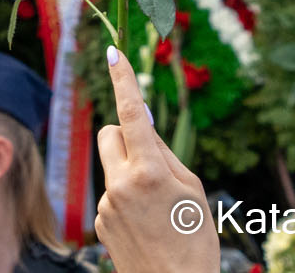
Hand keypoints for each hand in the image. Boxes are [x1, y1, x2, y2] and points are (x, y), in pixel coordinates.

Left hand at [93, 44, 216, 272]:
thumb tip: (144, 129)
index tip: (113, 53)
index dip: (123, 80)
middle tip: (151, 158)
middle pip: (110, 134)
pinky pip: (111, 194)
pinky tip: (145, 225)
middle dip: (126, 136)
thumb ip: (166, 156)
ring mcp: (106, 203)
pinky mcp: (99, 221)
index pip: (133, 114)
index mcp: (149, 171)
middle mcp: (121, 183)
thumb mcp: (193, 191)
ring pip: (113, 167)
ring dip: (130, 174)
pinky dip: (126, 200)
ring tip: (156, 209)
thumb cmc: (194, 241)